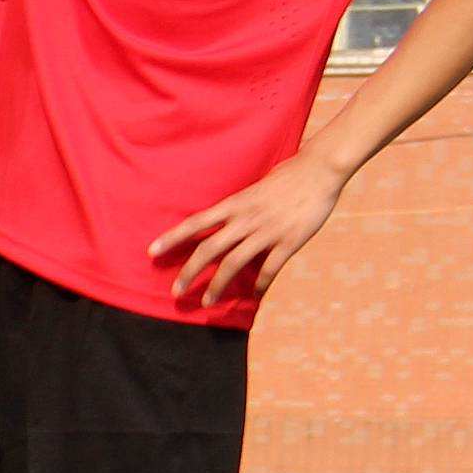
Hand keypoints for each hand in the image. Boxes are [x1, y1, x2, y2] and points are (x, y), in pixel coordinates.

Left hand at [153, 152, 345, 308]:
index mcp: (235, 204)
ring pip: (234, 263)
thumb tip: (222, 222)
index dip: (172, 238)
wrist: (320, 169)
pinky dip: (260, 284)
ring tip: (207, 302)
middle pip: (209, 249)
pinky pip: (270, 268)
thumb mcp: (254, 189)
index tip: (151, 252)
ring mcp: (267, 231)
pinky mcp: (290, 240)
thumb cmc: (286, 176)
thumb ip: (237, 208)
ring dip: (218, 286)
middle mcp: (246, 219)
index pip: (195, 222)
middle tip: (175, 292)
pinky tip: (255, 295)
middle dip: (189, 272)